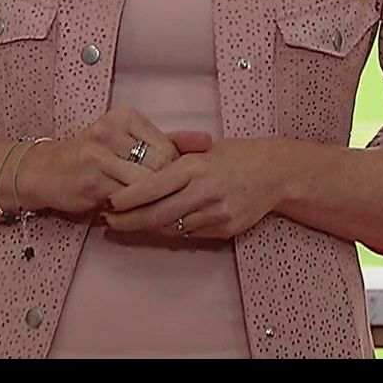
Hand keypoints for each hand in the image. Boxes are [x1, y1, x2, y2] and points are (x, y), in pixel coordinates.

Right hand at [19, 106, 199, 216]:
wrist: (45, 171)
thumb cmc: (93, 157)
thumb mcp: (128, 141)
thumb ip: (169, 141)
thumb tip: (208, 142)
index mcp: (125, 116)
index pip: (167, 146)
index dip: (174, 170)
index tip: (170, 183)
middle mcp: (111, 131)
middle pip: (159, 165)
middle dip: (164, 187)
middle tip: (160, 199)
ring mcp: (99, 155)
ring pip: (144, 185)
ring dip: (148, 201)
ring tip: (147, 206)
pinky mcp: (91, 180)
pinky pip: (126, 200)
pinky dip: (131, 209)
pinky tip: (128, 210)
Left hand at [101, 135, 285, 239]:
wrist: (275, 172)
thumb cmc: (236, 155)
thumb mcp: (204, 148)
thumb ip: (174, 156)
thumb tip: (139, 165)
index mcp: (195, 167)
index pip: (152, 187)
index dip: (127, 198)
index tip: (108, 202)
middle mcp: (204, 191)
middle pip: (157, 215)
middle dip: (128, 221)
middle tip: (108, 221)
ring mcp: (215, 213)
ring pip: (171, 228)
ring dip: (147, 228)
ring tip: (126, 223)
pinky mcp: (224, 229)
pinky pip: (190, 234)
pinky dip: (171, 230)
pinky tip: (158, 225)